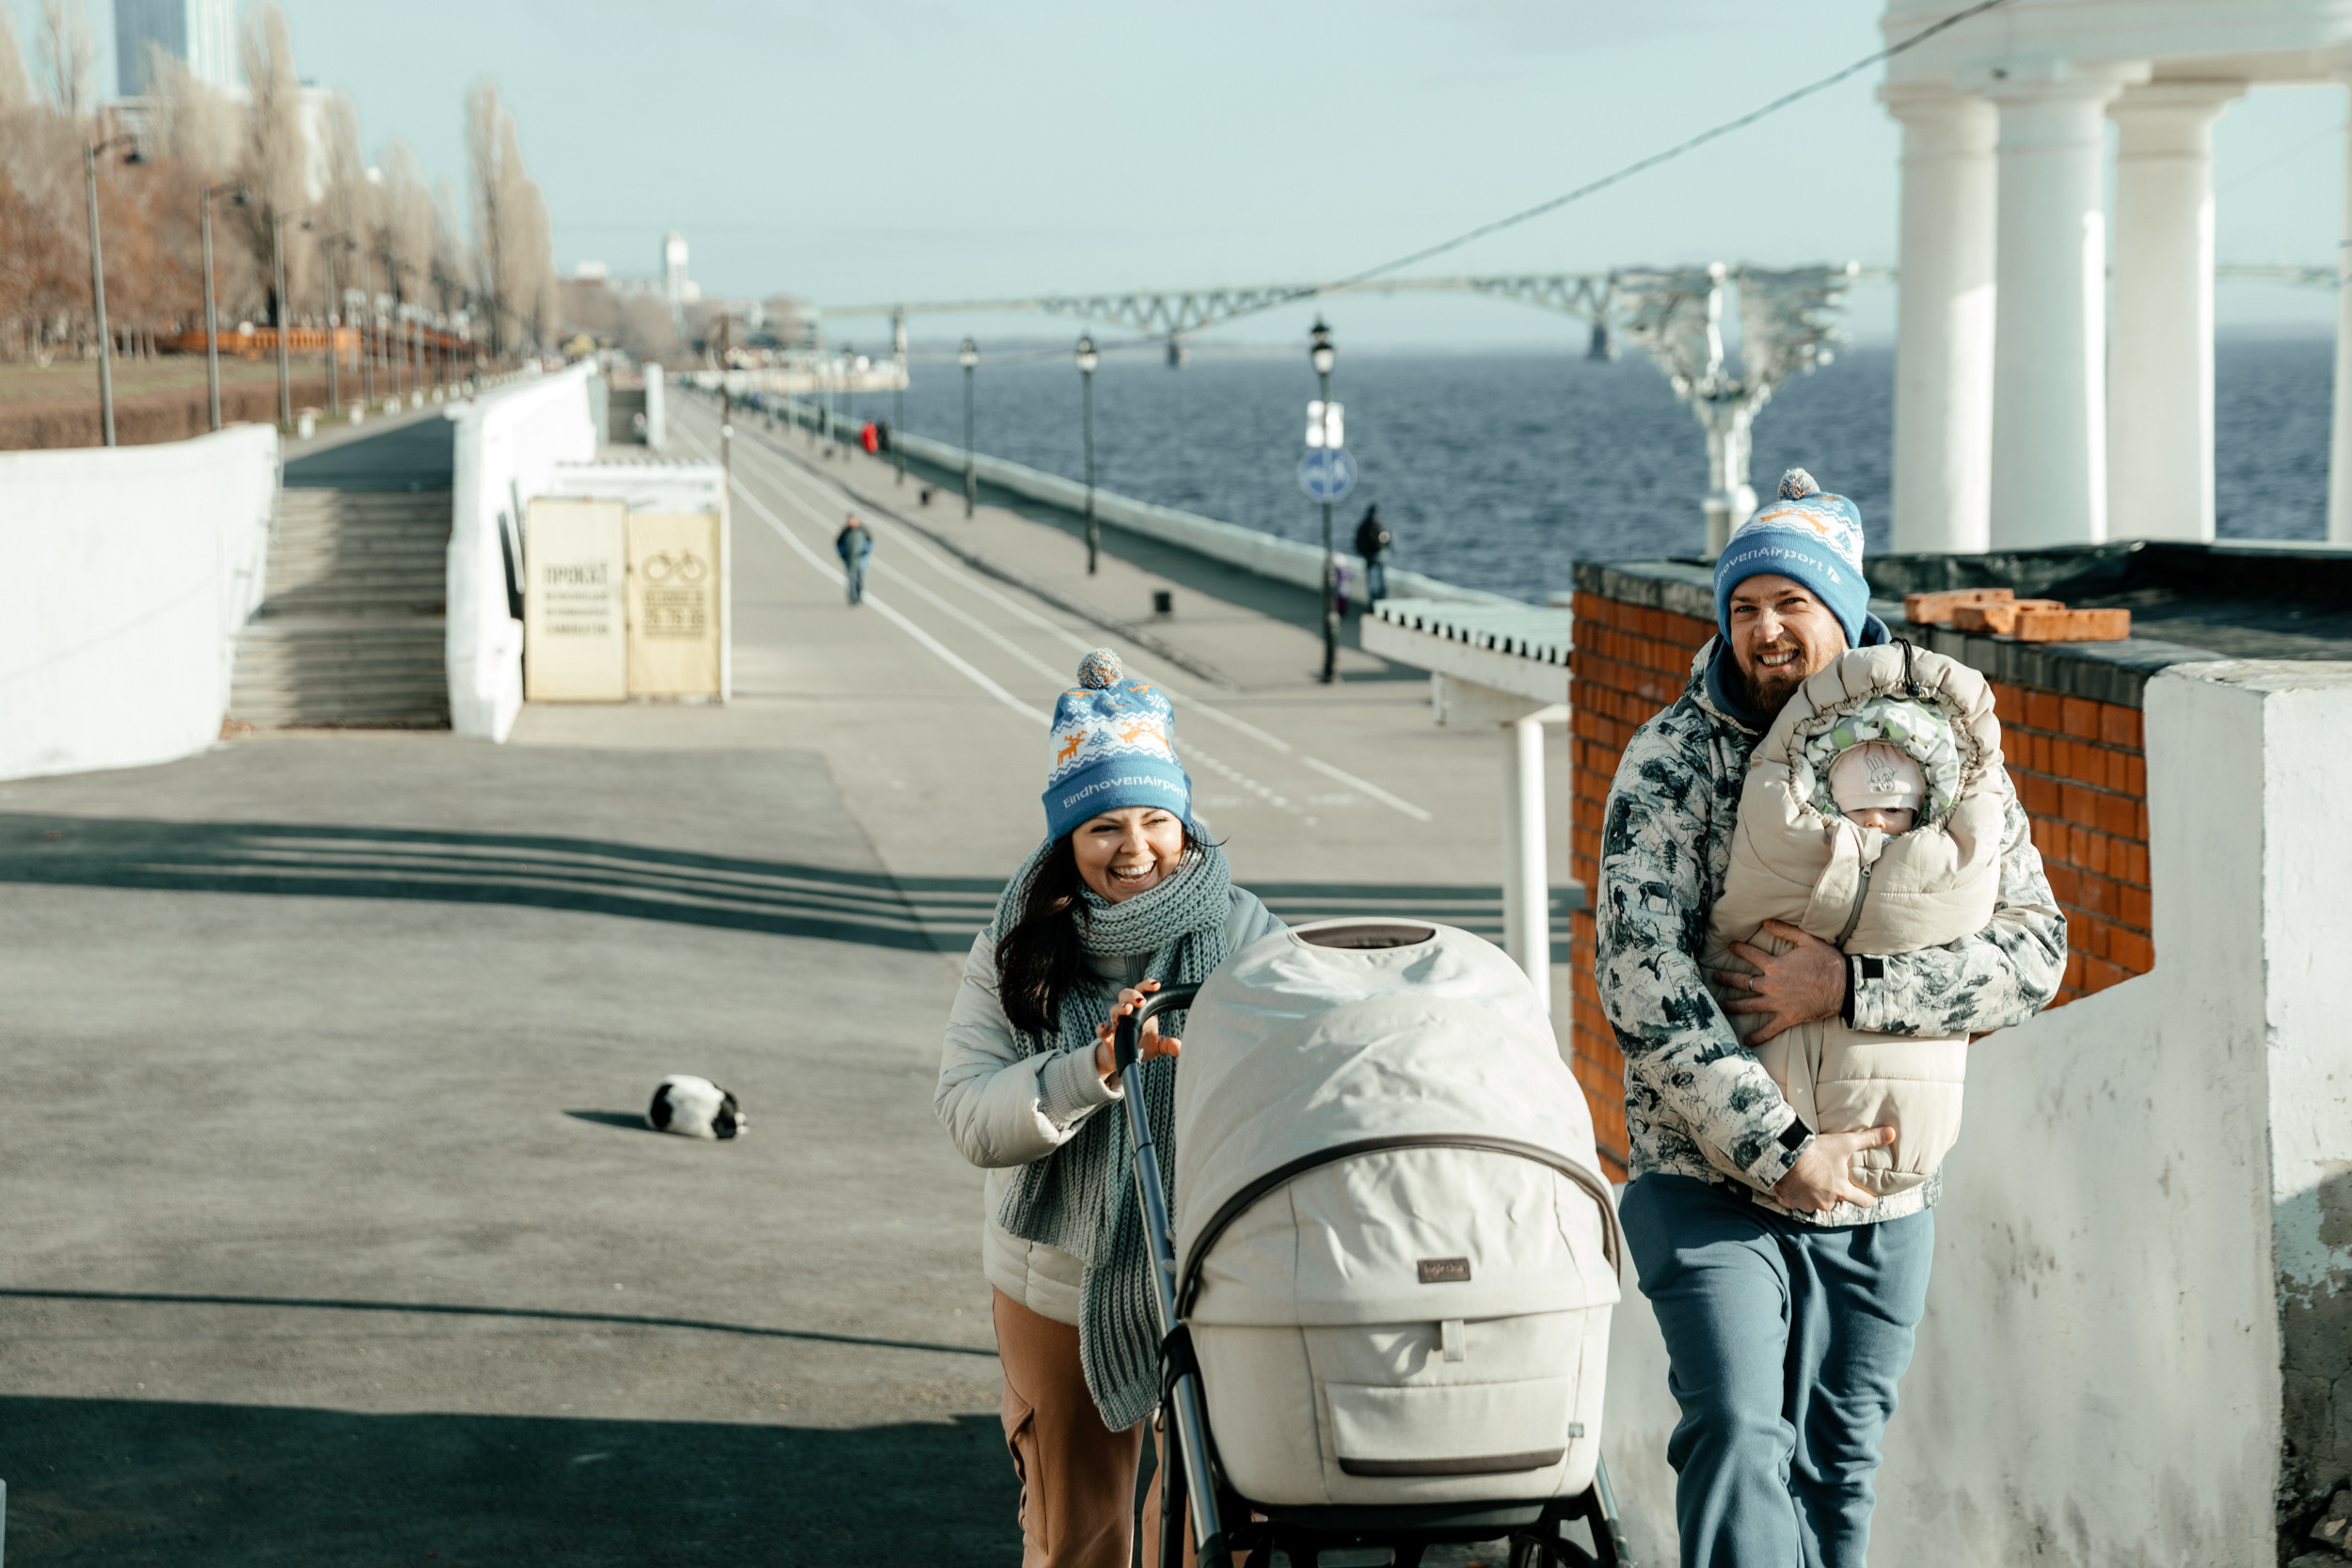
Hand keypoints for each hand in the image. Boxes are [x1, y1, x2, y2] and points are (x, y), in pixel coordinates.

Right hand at [1093, 980, 1176, 1082]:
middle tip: (1142, 1000)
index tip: (1157, 985)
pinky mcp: (1107, 1039)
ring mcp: (1116, 1025)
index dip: (1147, 985)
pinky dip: (1102, 1028)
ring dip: (1120, 1008)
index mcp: (1140, 1011)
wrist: (1122, 1061)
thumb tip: (1180, 1047)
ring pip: (1113, 1010)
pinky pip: (1102, 1031)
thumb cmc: (1141, 1047)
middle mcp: (1126, 1014)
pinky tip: (1105, 1027)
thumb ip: (1168, 1044)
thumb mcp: (1157, 1046)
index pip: (1142, 991)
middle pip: (1125, 995)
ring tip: (1128, 1009)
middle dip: (1132, 995)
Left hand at [1715, 919, 1845, 1042]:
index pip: (1750, 955)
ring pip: (1749, 1006)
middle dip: (1726, 979)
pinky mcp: (1788, 1017)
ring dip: (1732, 1006)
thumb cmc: (1827, 962)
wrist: (1845, 986)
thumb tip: (1766, 921)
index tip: (1729, 946)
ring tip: (1720, 1006)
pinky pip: (1769, 1029)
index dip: (1739, 949)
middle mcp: (1772, 986)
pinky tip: (1746, 1040)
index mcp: (1775, 966)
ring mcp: (1778, 1003)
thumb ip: (1785, 931)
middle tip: (1714, 978)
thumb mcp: (1808, 940)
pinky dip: (1758, 1036)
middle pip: (1742, 982)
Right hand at [1773, 1126, 1895, 1213]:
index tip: (1867, 1193)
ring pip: (1816, 1201)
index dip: (1868, 1197)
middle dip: (1834, 1190)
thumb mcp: (1845, 1142)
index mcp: (1842, 1191)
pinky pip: (1796, 1201)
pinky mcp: (1789, 1202)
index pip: (1864, 1202)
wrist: (1783, 1154)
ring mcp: (1807, 1204)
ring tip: (1809, 1177)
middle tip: (1828, 1174)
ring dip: (1814, 1193)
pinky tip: (1794, 1182)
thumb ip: (1869, 1139)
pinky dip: (1796, 1194)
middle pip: (1837, 1200)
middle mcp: (1827, 1202)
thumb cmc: (1816, 1150)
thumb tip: (1893, 1133)